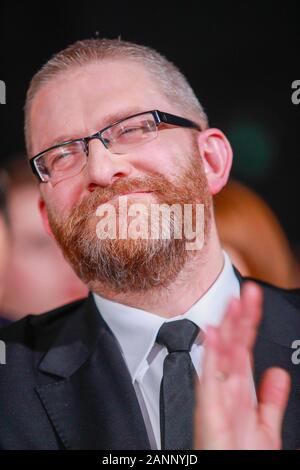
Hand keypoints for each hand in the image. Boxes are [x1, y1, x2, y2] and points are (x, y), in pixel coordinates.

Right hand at [194, 282, 290, 449]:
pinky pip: (210, 378)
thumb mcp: (266, 426)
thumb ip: (271, 399)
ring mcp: (217, 396)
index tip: (253, 298)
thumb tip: (278, 374)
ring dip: (228, 327)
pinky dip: (210, 355)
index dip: (250, 321)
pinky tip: (213, 335)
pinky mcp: (209, 409)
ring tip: (234, 302)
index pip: (245, 346)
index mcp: (240, 388)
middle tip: (247, 291)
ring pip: (221, 353)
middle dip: (240, 316)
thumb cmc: (240, 454)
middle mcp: (227, 387)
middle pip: (234, 344)